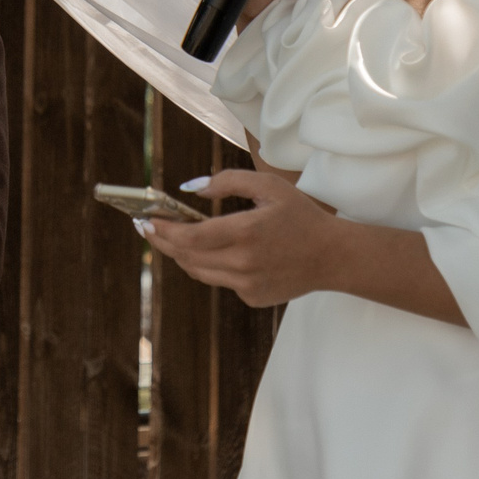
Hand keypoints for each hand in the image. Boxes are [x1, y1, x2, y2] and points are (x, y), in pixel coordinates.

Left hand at [141, 169, 339, 307]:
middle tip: (148, 228)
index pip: (190, 236)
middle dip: (163, 241)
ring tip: (175, 238)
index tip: (146, 221)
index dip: (163, 230)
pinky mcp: (252, 297)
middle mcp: (243, 263)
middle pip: (186, 256)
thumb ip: (227, 181)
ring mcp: (247, 284)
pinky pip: (221, 281)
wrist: (332, 256)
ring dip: (182, 254)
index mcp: (246, 232)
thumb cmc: (300, 215)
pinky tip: (223, 252)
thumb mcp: (268, 186)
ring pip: (199, 272)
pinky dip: (213, 265)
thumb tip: (190, 188)